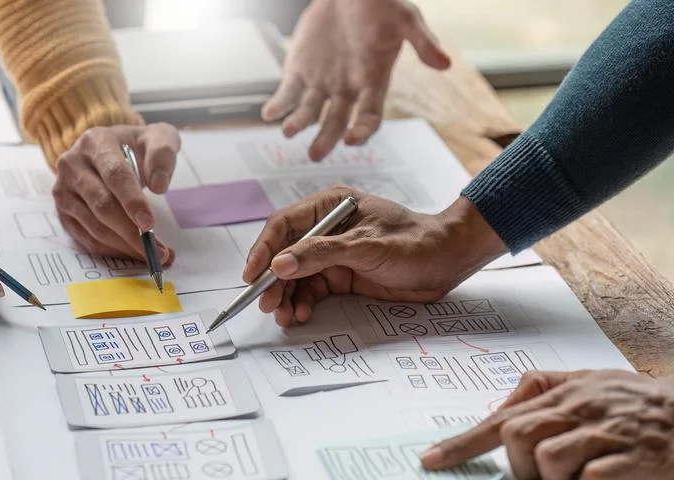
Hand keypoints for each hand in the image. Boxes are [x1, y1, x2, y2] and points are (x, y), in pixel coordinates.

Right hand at [53, 124, 178, 262]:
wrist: (109, 148)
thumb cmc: (135, 146)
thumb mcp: (157, 137)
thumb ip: (162, 154)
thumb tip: (159, 186)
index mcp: (96, 142)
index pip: (114, 174)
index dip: (132, 201)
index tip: (150, 224)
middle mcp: (72, 164)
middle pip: (102, 204)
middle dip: (132, 232)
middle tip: (158, 250)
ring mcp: (63, 189)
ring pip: (93, 226)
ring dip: (124, 245)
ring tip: (152, 253)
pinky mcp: (62, 210)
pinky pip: (86, 238)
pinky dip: (111, 250)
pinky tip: (131, 252)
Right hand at [243, 186, 505, 326]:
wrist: (449, 262)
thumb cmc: (415, 242)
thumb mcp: (366, 247)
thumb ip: (321, 254)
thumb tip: (279, 265)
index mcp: (329, 206)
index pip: (284, 226)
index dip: (263, 250)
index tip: (252, 275)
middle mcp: (326, 228)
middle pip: (285, 253)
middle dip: (273, 280)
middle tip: (265, 303)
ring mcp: (332, 253)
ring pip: (295, 275)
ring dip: (286, 295)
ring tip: (282, 315)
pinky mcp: (341, 275)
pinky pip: (311, 289)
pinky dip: (302, 302)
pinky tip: (300, 314)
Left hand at [264, 0, 449, 158]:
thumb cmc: (381, 5)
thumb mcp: (406, 18)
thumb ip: (422, 42)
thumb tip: (445, 63)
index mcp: (373, 82)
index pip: (370, 116)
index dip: (362, 130)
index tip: (352, 139)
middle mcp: (346, 88)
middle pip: (336, 122)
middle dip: (326, 139)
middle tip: (317, 155)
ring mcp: (322, 82)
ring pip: (309, 112)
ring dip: (298, 124)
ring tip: (289, 131)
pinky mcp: (299, 70)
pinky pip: (288, 93)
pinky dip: (278, 105)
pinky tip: (270, 113)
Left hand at [422, 370, 673, 479]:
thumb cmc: (640, 404)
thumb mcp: (592, 384)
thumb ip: (545, 390)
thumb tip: (500, 409)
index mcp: (567, 391)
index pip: (502, 416)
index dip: (463, 441)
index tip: (430, 459)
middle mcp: (583, 407)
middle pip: (517, 434)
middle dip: (518, 467)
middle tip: (539, 479)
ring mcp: (609, 432)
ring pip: (548, 458)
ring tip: (575, 479)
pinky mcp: (636, 458)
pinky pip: (588, 478)